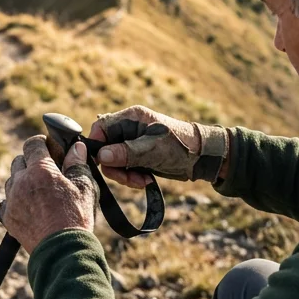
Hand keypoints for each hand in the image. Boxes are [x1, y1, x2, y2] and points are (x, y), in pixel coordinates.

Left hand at [0, 136, 95, 252]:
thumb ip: (77, 164)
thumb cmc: (76, 218)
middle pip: (19, 161)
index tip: (48, 147)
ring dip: (22, 181)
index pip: (33, 144)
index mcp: (40, 170)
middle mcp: (21, 182)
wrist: (62, 252)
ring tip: (38, 192)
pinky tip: (29, 207)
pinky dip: (16, 201)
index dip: (41, 143)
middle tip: (46, 171)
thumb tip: (76, 148)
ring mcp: (11, 200)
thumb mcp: (85, 188)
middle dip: (31, 162)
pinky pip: (6, 202)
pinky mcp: (7, 217)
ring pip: (12, 181)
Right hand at [89, 106, 226, 188]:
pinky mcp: (137, 157)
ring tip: (141, 181)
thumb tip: (101, 156)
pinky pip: (124, 168)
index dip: (97, 145)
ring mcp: (132, 144)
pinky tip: (145, 180)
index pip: (101, 128)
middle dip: (115, 167)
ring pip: (113, 162)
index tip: (101, 163)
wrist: (200, 158)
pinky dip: (131, 177)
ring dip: (124, 175)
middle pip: (105, 148)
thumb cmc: (179, 146)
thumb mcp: (151, 150)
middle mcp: (128, 129)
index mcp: (131, 118)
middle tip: (128, 178)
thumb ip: (125, 152)